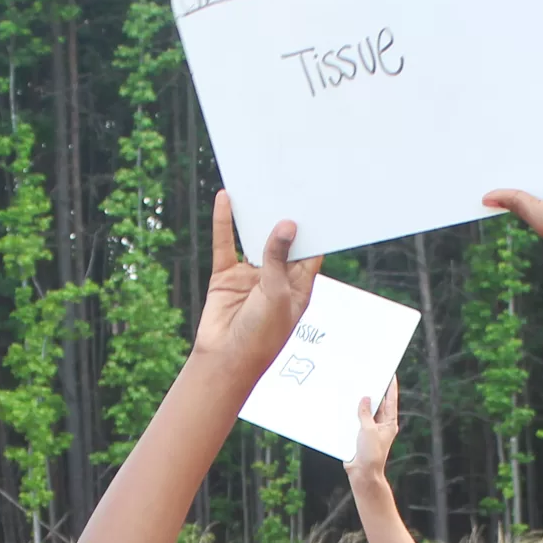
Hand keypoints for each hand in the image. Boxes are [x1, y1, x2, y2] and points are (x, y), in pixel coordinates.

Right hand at [190, 191, 321, 382]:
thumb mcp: (276, 295)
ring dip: (255, 215)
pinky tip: (226, 199)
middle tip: (288, 182)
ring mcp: (250, 277)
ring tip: (260, 183)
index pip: (309, 252)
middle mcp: (275, 279)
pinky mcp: (226, 277)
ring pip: (252, 239)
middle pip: (280, 240)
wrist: (226, 360)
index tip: (318, 201)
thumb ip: (278, 259)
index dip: (313, 229)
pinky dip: (224, 223)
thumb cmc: (261, 336)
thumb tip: (287, 224)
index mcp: (297, 287)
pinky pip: (225, 244)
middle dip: (283, 216)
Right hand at [346, 378, 400, 485]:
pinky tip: (345, 406)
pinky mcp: (359, 435)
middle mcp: (380, 425)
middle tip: (368, 377)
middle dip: (373, 392)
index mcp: (389, 423)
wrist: (363, 474)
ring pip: (365, 412)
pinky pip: (355, 420)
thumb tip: (365, 399)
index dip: (390, 387)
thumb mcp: (368, 430)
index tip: (390, 374)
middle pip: (377, 404)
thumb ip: (365, 413)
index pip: (391, 401)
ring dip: (359, 403)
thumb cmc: (371, 455)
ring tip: (355, 388)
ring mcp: (370, 430)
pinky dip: (351, 414)